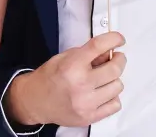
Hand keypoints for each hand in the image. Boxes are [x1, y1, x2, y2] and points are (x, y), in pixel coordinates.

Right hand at [6, 31, 125, 127]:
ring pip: (118, 87)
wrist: (35, 100)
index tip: (119, 39)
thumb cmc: (49, 77)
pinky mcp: (89, 117)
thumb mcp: (65, 56)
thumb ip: (88, 53)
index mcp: (72, 65)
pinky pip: (115, 105)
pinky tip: (103, 92)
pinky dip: (112, 97)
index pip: (99, 46)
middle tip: (116, 59)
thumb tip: (109, 51)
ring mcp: (86, 103)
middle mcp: (80, 84)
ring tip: (104, 78)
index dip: (114, 39)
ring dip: (114, 79)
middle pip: (115, 69)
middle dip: (119, 60)